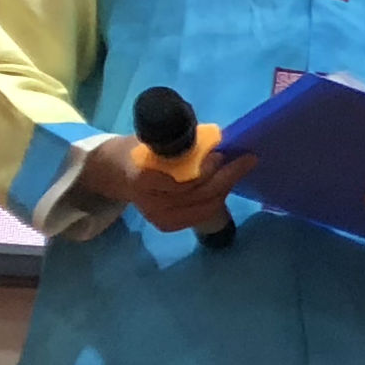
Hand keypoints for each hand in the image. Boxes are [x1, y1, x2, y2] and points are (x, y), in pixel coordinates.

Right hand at [79, 131, 258, 237]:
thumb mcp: (156, 138)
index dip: (204, 169)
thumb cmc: (142, 150)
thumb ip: (182, 142)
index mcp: (141, 178)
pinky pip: (201, 213)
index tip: (220, 153)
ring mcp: (159, 217)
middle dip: (226, 176)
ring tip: (240, 168)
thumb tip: (218, 139)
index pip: (180, 180)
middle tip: (247, 160)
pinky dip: (217, 198)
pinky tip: (227, 183)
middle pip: (197, 193)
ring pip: (204, 205)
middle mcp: (150, 202)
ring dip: (225, 186)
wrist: (118, 172)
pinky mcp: (167, 225)